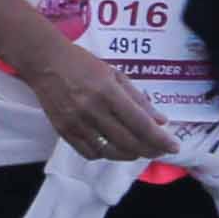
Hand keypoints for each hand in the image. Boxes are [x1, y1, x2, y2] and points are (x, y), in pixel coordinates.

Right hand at [8, 35, 175, 165]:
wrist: (45, 62)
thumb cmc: (83, 63)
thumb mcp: (114, 74)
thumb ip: (138, 98)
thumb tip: (161, 121)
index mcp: (108, 92)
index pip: (140, 123)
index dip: (159, 138)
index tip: (174, 147)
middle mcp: (93, 110)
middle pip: (128, 142)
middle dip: (149, 150)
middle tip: (159, 150)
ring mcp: (77, 122)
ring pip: (110, 152)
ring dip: (129, 155)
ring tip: (138, 150)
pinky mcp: (63, 130)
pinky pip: (89, 152)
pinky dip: (104, 155)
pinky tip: (111, 148)